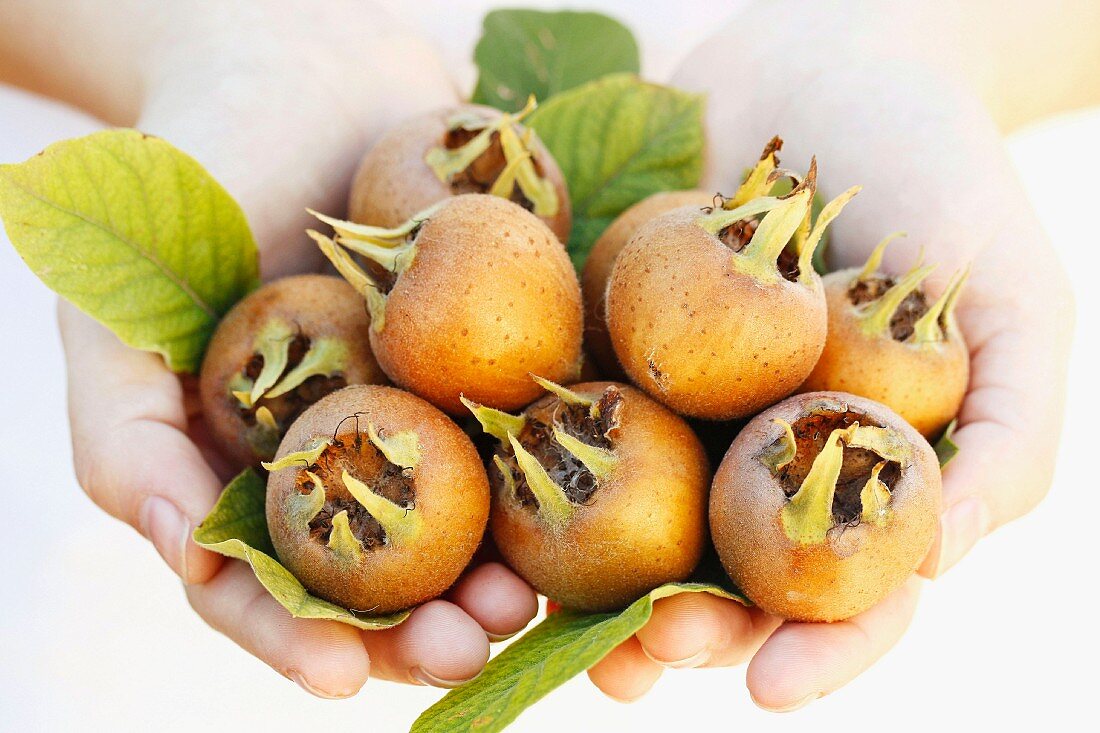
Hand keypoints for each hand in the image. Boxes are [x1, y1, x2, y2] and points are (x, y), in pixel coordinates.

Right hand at [53, 1, 537, 697]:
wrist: (300, 60)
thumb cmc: (188, 180)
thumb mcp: (116, 308)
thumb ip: (126, 435)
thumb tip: (186, 555)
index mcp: (265, 473)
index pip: (277, 588)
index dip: (301, 641)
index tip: (342, 678)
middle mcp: (360, 459)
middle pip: (395, 577)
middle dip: (428, 628)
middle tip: (473, 643)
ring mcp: (442, 409)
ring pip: (481, 518)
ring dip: (512, 568)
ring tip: (538, 592)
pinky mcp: (514, 350)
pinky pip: (546, 419)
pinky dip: (570, 464)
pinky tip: (598, 487)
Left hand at [587, 2, 1073, 708]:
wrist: (840, 52)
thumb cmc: (947, 175)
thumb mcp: (1016, 302)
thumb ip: (1005, 435)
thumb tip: (943, 560)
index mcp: (853, 470)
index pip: (845, 590)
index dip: (817, 649)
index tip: (772, 691)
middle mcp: (756, 452)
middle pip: (719, 569)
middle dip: (677, 626)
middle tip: (640, 658)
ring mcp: (674, 399)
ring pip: (624, 510)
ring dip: (581, 575)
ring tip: (536, 620)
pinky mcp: (602, 335)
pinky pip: (559, 406)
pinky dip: (521, 455)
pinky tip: (488, 494)